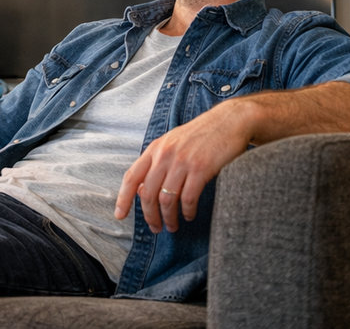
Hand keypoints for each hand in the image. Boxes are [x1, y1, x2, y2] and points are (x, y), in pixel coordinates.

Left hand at [114, 100, 254, 233]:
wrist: (229, 120)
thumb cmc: (201, 135)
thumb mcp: (173, 143)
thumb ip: (158, 163)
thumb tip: (143, 190)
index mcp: (156, 148)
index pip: (132, 176)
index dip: (123, 198)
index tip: (119, 215)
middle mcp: (165, 154)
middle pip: (147, 193)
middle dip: (150, 216)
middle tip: (156, 228)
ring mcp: (182, 161)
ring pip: (166, 200)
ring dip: (168, 218)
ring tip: (173, 226)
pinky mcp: (201, 169)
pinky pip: (188, 199)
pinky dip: (187, 212)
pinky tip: (189, 215)